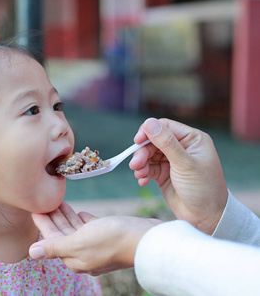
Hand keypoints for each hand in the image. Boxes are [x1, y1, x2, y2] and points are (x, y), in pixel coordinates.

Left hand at [29, 202, 160, 275]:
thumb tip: (32, 252)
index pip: (52, 238)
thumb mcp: (79, 242)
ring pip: (76, 229)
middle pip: (63, 233)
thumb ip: (55, 246)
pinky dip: (83, 219)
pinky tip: (79, 211)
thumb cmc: (112, 239)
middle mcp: (84, 254)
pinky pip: (91, 228)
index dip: (42, 222)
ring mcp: (98, 245)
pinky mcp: (110, 236)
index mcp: (74, 257)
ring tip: (58, 200)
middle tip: (44, 200)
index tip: (34, 207)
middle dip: (53, 217)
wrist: (147, 239)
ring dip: (66, 215)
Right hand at [129, 118, 227, 234]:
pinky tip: (142, 181)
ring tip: (139, 175)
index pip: (165, 127)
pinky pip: (148, 168)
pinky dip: (143, 173)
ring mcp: (172, 161)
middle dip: (143, 152)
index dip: (149, 131)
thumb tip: (149, 123)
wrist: (205, 218)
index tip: (136, 141)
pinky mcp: (164, 174)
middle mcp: (182, 147)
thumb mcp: (185, 164)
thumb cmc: (203, 189)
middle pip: (153, 141)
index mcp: (192, 139)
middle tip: (135, 165)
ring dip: (141, 164)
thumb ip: (167, 143)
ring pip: (148, 154)